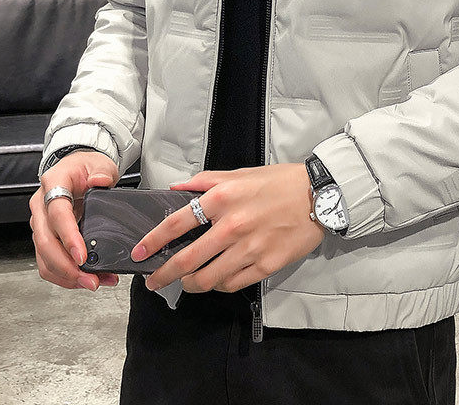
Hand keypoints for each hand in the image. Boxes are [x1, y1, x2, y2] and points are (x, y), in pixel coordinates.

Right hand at [29, 150, 120, 290]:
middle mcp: (41, 206)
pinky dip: (65, 275)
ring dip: (66, 276)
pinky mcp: (46, 237)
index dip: (68, 237)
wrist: (77, 169)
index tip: (82, 255)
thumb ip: (102, 172)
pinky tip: (84, 279)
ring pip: (44, 258)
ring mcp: (41, 223)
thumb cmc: (86, 167)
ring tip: (93, 283)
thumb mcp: (100, 164)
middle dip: (67, 266)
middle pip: (46, 243)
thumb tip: (100, 182)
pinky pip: (48, 262)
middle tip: (91, 280)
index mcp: (53, 184)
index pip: (57, 214)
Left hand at [133, 163, 324, 293]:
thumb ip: (206, 182)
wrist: (318, 196)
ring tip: (187, 282)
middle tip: (154, 281)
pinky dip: (219, 285)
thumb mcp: (241, 174)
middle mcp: (231, 226)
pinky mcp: (265, 265)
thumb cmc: (279, 182)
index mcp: (222, 198)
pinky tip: (217, 279)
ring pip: (207, 279)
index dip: (153, 241)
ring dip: (191, 284)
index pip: (176, 223)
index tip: (140, 252)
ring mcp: (249, 249)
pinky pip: (232, 284)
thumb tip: (176, 189)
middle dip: (164, 274)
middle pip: (187, 260)